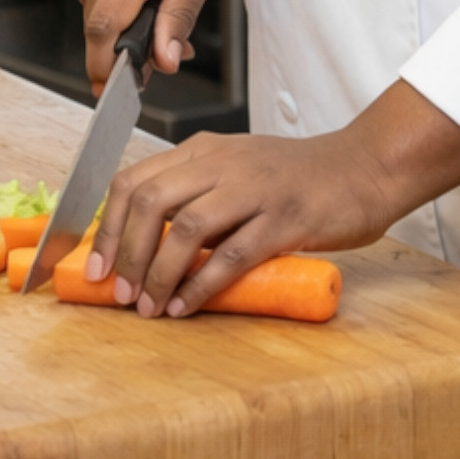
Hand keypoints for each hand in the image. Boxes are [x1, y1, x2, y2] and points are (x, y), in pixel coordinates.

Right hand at [64, 0, 225, 90]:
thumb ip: (180, 16)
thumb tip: (166, 62)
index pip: (104, 30)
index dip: (108, 68)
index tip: (120, 92)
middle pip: (99, 31)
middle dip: (128, 53)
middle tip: (168, 56)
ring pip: (97, 17)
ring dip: (126, 30)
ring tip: (165, 18)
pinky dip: (117, 9)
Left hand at [88, 79, 459, 316]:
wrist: (364, 168)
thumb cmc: (300, 178)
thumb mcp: (239, 170)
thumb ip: (198, 194)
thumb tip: (145, 244)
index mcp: (206, 150)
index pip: (134, 180)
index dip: (106, 226)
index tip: (95, 267)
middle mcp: (225, 164)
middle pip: (151, 201)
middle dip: (125, 253)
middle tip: (118, 293)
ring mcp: (257, 189)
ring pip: (187, 228)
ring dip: (159, 273)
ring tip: (149, 307)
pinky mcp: (287, 219)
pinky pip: (233, 254)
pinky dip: (202, 285)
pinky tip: (186, 307)